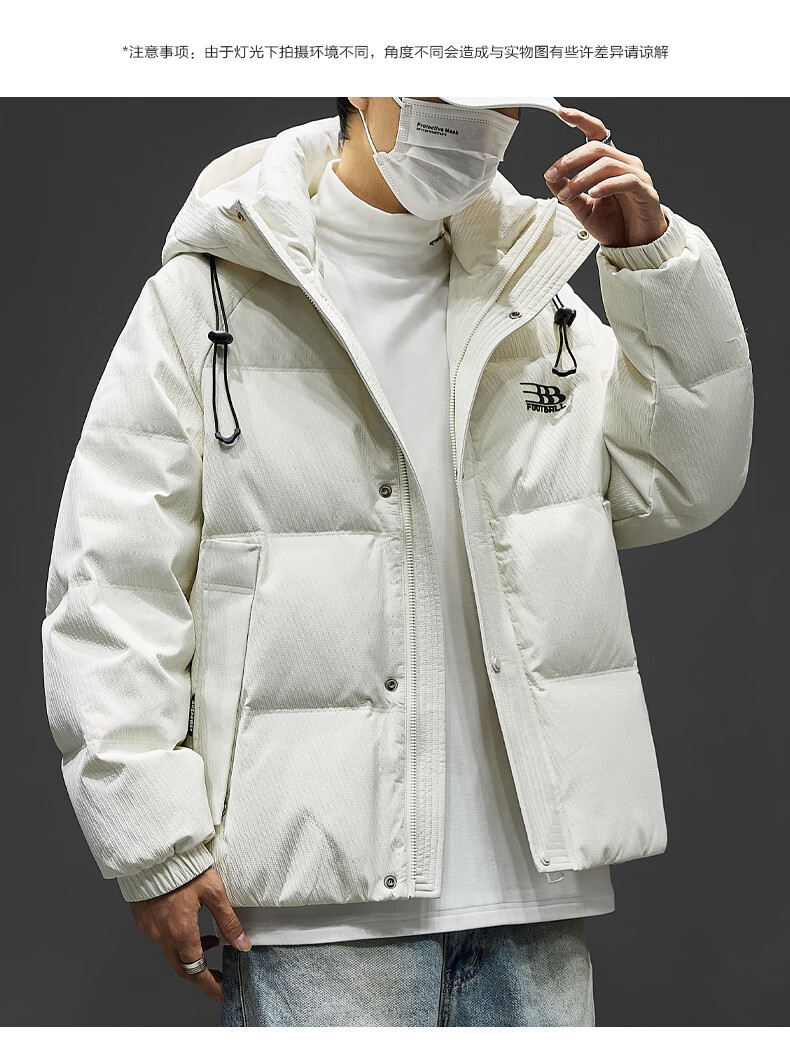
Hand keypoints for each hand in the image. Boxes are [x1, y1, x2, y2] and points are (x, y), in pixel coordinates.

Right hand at [129, 865, 251, 1002]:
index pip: (196, 971)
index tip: (221, 990)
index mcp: (181, 933)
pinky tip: (189, 927)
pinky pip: (161, 941)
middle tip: (218, 974)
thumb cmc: (183, 869)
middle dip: (201, 976)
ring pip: (171, 955)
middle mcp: (162, 937)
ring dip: (190, 956)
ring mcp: (149, 930)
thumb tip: (242, 944)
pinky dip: (177, 942)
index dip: (210, 985)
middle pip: (182, 969)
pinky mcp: (143, 921)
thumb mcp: (214, 893)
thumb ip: (228, 921)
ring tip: (210, 942)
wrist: (154, 854)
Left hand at [544, 106, 668, 248]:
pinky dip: (606, 185)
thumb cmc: (613, 224)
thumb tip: (549, 176)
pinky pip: (626, 181)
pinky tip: (592, 194)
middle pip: (596, 148)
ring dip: (581, 178)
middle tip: (551, 174)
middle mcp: (625, 163)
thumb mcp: (582, 208)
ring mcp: (637, 176)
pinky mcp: (645, 192)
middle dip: (570, 160)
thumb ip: (567, 191)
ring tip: (566, 195)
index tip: (562, 113)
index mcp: (610, 163)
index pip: (597, 134)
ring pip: (607, 164)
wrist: (634, 245)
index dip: (581, 120)